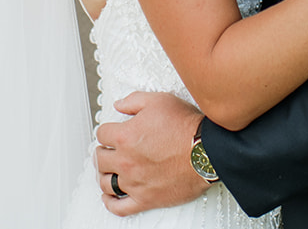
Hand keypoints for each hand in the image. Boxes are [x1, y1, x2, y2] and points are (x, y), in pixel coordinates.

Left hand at [93, 91, 208, 215]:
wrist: (207, 151)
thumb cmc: (187, 127)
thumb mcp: (159, 101)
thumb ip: (134, 101)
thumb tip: (119, 105)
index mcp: (125, 136)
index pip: (102, 134)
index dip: (107, 131)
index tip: (111, 132)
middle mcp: (126, 160)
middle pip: (100, 159)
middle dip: (103, 152)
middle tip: (108, 150)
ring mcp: (134, 182)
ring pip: (106, 183)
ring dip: (104, 175)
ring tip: (109, 170)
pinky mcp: (145, 199)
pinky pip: (119, 207)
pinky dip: (110, 202)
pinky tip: (110, 196)